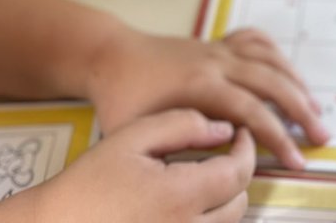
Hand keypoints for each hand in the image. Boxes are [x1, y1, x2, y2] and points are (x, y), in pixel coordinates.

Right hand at [28, 112, 253, 222]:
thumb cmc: (88, 185)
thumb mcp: (131, 138)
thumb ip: (182, 125)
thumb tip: (224, 129)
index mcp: (180, 197)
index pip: (239, 173)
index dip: (247, 149)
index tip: (240, 133)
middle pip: (239, 204)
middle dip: (237, 174)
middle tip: (221, 153)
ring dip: (225, 202)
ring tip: (204, 180)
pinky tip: (186, 209)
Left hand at [83, 16, 328, 168]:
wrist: (112, 56)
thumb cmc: (122, 99)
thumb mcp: (144, 131)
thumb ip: (181, 143)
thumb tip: (218, 158)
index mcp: (201, 85)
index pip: (252, 112)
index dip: (278, 137)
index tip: (297, 161)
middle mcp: (217, 62)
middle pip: (272, 82)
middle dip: (301, 110)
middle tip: (322, 136)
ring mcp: (218, 49)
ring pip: (269, 59)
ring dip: (296, 82)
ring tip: (314, 108)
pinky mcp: (215, 43)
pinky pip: (255, 40)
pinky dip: (276, 55)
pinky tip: (285, 71)